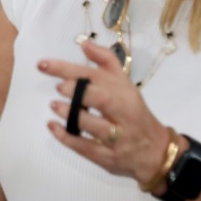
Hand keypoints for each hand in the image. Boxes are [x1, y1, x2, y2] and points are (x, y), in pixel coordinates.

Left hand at [39, 38, 170, 184]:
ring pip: (94, 125)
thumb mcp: (125, 85)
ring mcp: (117, 137)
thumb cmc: (133, 114)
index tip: (44, 64)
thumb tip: (84, 43)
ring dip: (70, 114)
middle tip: (59, 87)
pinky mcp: (108, 156)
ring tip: (54, 106)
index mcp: (126, 93)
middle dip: (78, 91)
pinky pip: (85, 147)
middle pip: (102, 99)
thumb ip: (106, 62)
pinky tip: (52, 126)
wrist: (155, 151)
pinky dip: (66, 136)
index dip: (70, 69)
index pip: (98, 76)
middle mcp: (123, 113)